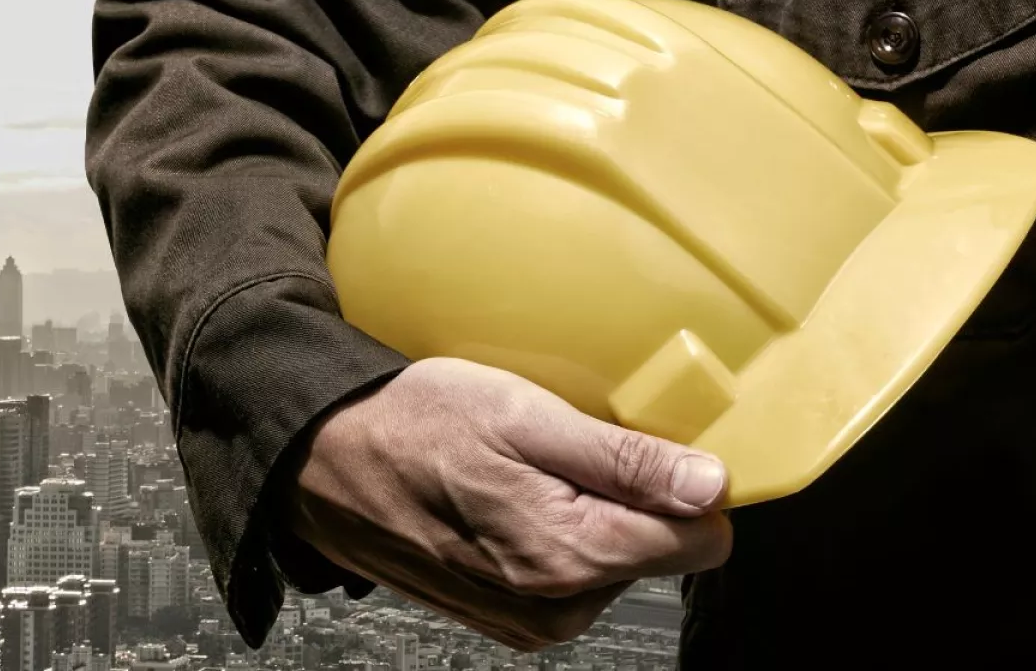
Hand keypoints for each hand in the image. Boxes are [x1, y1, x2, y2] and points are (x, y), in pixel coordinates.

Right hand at [284, 356, 731, 650]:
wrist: (324, 460)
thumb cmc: (414, 424)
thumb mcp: (523, 416)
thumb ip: (624, 460)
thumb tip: (711, 487)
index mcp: (569, 555)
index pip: (701, 539)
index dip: (686, 482)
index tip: (647, 443)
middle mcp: (556, 605)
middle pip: (658, 551)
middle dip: (631, 496)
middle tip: (565, 445)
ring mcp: (529, 618)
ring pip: (615, 563)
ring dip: (589, 512)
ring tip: (529, 466)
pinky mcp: (508, 617)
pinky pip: (571, 575)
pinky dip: (555, 531)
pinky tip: (512, 494)